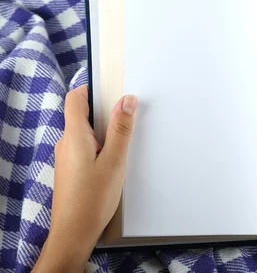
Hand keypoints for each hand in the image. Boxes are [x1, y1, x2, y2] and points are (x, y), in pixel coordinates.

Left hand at [33, 85, 136, 272]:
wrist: (74, 231)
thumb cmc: (93, 198)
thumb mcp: (115, 160)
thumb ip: (121, 129)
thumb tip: (127, 100)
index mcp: (74, 136)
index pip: (75, 98)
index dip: (92, 88)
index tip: (114, 89)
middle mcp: (66, 143)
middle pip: (82, 114)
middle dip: (106, 111)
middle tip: (128, 116)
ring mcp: (67, 156)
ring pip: (86, 132)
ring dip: (105, 131)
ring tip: (125, 142)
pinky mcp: (71, 168)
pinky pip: (85, 147)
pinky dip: (101, 145)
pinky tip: (115, 160)